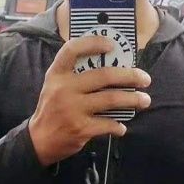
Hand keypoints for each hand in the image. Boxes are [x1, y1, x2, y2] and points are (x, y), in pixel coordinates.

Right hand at [29, 36, 151, 166]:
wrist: (39, 140)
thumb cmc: (53, 109)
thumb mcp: (55, 86)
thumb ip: (74, 75)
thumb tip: (110, 66)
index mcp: (57, 74)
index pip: (72, 49)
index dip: (93, 43)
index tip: (112, 44)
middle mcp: (64, 88)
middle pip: (104, 76)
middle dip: (130, 76)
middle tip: (145, 79)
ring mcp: (73, 109)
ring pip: (111, 99)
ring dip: (133, 99)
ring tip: (144, 100)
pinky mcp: (81, 128)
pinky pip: (107, 124)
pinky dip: (118, 126)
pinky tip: (122, 127)